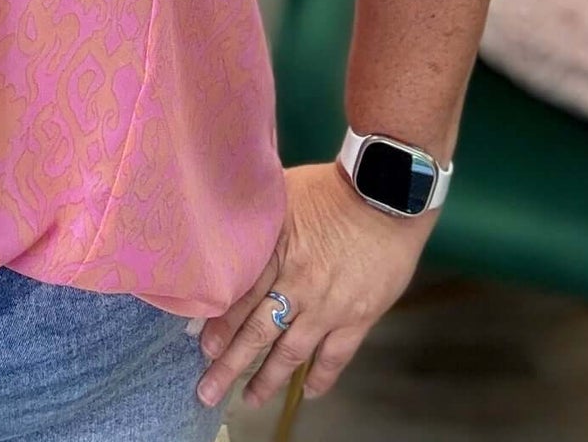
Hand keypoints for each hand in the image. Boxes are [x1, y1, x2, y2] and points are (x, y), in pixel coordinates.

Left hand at [195, 161, 436, 410]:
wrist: (386, 195)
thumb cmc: (331, 188)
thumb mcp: (281, 191)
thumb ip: (258, 217)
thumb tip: (225, 221)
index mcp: (275, 253)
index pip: (239, 298)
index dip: (219, 325)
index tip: (202, 346)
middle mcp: (296, 286)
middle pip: (258, 332)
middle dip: (230, 363)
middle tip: (208, 390)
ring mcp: (327, 307)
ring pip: (292, 352)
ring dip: (268, 379)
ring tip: (249, 399)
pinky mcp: (358, 318)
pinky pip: (336, 357)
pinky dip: (322, 377)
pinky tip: (308, 392)